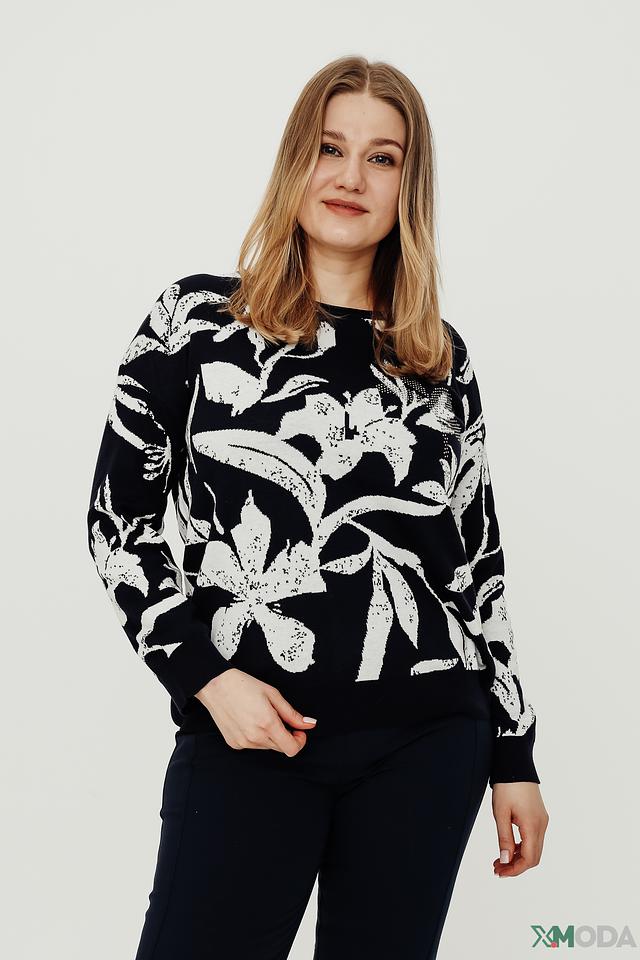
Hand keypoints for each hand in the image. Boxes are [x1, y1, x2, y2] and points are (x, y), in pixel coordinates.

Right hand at [194, 668, 316, 756]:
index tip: (298, 730)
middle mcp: (255, 737)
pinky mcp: (234, 744)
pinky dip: (256, 737)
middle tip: (279, 717)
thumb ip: (292, 713)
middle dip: (285, 736)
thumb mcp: (273, 694)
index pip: (291, 749)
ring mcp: (243, 743)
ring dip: (270, 736)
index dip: (299, 741)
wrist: (215, 685)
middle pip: (280, 748)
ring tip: (260, 715)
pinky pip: (253, 745)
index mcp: (267, 724)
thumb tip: (310, 724)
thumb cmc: (243, 685)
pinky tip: (249, 720)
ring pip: (267, 747)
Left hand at [491, 782, 548, 876]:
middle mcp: (541, 825)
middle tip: (497, 868)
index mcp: (533, 826)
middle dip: (516, 866)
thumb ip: (504, 838)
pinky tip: (508, 847)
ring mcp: (542, 820)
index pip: (529, 858)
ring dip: (518, 857)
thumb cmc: (507, 786)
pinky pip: (533, 838)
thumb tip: (505, 860)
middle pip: (533, 856)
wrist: (515, 764)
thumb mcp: (500, 813)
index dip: (515, 869)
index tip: (499, 872)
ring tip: (499, 860)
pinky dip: (521, 846)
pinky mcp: (539, 816)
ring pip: (534, 848)